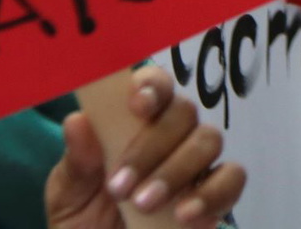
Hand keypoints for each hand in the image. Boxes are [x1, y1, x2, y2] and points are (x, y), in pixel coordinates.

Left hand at [46, 69, 246, 228]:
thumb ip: (77, 162)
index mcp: (134, 121)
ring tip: (144, 205)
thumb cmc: (82, 220)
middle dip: (153, 147)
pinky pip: (232, 180)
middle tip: (119, 188)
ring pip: (209, 140)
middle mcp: (171, 135)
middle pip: (184, 112)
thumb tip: (77, 122)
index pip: (155, 85)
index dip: (152, 87)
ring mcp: (197, 164)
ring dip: (177, 171)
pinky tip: (184, 217)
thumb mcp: (68, 195)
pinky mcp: (216, 195)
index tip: (137, 106)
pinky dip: (212, 195)